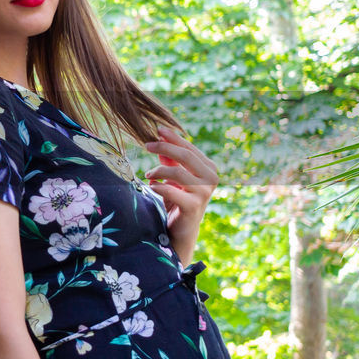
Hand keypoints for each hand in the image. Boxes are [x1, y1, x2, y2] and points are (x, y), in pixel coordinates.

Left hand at [144, 125, 217, 263]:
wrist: (182, 229)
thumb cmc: (178, 200)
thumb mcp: (174, 177)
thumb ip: (170, 158)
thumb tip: (160, 136)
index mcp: (209, 168)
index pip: (190, 148)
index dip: (173, 137)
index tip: (158, 129)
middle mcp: (211, 178)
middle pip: (185, 155)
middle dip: (164, 147)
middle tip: (147, 145)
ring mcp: (204, 192)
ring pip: (177, 172)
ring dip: (159, 170)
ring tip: (148, 174)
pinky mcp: (194, 206)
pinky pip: (172, 190)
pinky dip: (159, 186)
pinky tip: (152, 186)